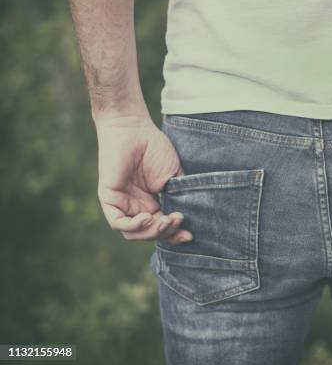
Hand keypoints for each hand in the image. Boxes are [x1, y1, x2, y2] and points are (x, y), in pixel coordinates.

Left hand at [95, 115, 191, 243]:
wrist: (134, 129)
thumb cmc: (155, 148)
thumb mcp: (173, 177)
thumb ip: (179, 197)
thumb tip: (188, 217)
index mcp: (152, 203)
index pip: (162, 228)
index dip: (175, 234)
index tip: (190, 235)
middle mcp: (136, 207)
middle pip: (150, 233)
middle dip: (166, 232)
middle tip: (178, 220)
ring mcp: (122, 204)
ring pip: (134, 233)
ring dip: (151, 232)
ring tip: (165, 220)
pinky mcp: (109, 199)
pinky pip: (118, 223)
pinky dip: (134, 226)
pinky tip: (147, 217)